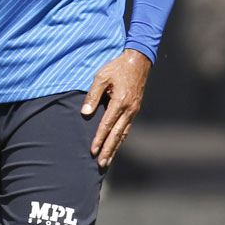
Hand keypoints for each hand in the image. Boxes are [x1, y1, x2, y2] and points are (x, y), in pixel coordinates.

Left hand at [81, 48, 151, 167]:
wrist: (138, 61)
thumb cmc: (118, 67)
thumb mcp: (101, 77)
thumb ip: (93, 95)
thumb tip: (85, 113)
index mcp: (120, 101)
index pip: (107, 124)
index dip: (99, 138)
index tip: (93, 150)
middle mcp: (129, 108)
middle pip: (117, 134)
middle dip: (108, 149)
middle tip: (101, 163)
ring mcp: (133, 110)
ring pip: (124, 133)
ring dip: (115, 147)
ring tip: (108, 160)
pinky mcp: (134, 109)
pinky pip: (127, 127)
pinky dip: (121, 138)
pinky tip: (116, 145)